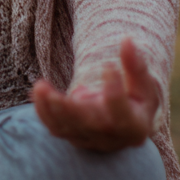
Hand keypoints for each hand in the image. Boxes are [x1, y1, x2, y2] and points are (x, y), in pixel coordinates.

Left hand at [32, 38, 159, 152]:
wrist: (127, 125)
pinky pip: (57, 128)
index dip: (115, 90)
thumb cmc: (138, 99)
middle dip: (66, 107)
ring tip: (39, 86)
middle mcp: (111, 138)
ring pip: (67, 128)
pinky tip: (36, 93)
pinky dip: (44, 112)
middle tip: (46, 87)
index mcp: (133, 126)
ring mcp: (90, 140)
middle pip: (87, 124)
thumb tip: (127, 40)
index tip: (108, 65)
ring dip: (49, 108)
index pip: (122, 112)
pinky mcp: (74, 137)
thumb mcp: (143, 84)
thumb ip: (135, 65)